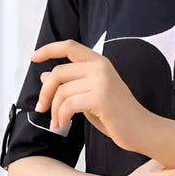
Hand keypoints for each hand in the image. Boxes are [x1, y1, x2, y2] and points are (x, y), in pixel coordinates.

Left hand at [31, 39, 145, 149]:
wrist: (142, 129)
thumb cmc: (116, 114)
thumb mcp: (90, 95)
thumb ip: (71, 84)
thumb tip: (44, 75)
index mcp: (99, 62)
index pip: (69, 46)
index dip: (48, 49)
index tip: (32, 58)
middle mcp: (100, 67)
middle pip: (58, 72)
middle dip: (45, 93)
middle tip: (41, 109)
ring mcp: (101, 81)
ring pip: (61, 91)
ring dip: (53, 110)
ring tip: (57, 123)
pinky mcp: (101, 98)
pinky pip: (68, 105)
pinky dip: (61, 117)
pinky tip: (64, 125)